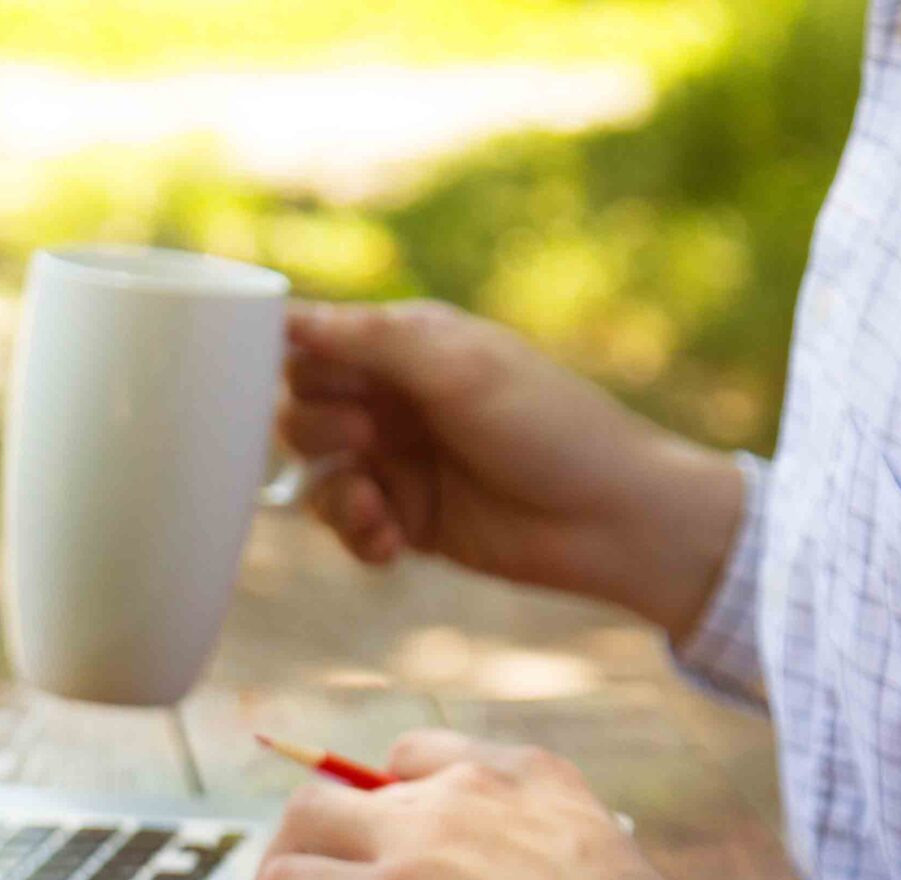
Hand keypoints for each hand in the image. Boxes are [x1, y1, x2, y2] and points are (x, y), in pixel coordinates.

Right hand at [278, 300, 745, 643]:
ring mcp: (399, 461)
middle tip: (367, 438)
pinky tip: (392, 542)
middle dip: (319, 428)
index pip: (316, 341)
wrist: (610, 519)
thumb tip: (290, 317)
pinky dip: (357, 533)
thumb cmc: (548, 426)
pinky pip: (346, 524)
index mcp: (408, 346)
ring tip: (375, 506)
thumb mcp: (457, 366)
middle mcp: (396, 400)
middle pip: (301, 408)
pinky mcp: (406, 519)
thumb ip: (371, 339)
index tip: (298, 381)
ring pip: (316, 472)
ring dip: (333, 491)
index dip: (295, 361)